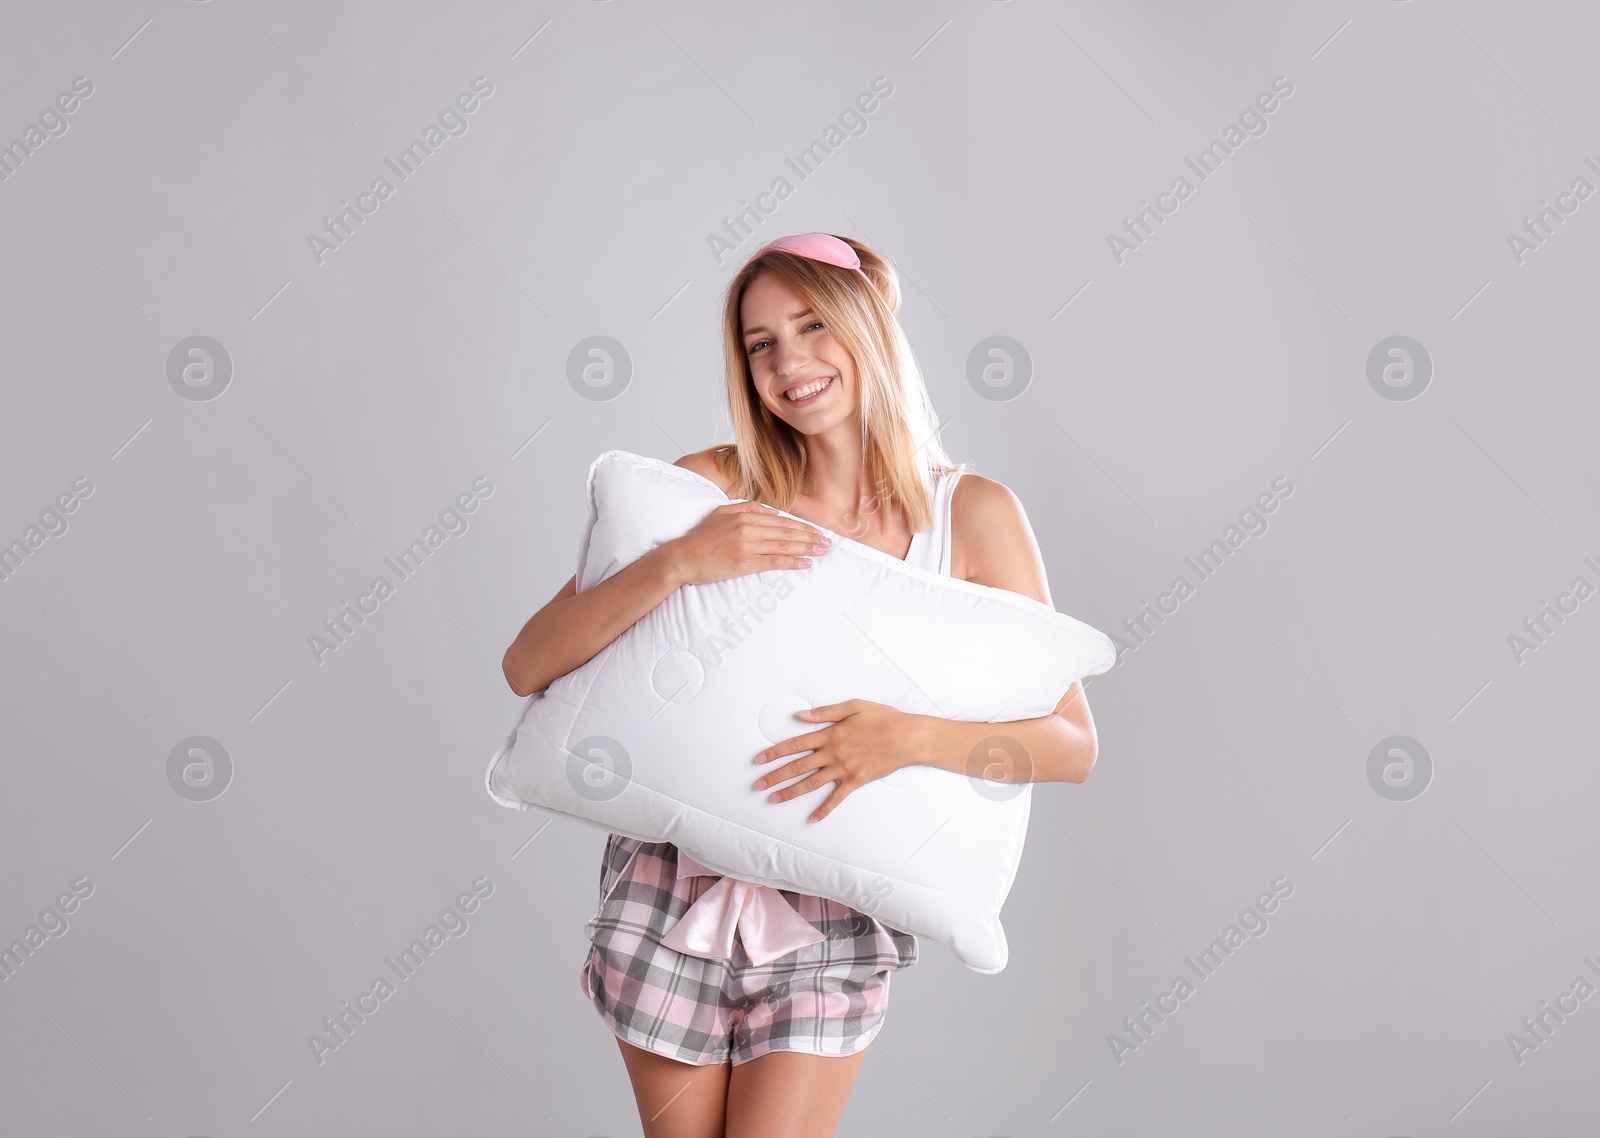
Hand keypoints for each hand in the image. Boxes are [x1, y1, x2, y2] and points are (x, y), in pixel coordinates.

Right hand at [665, 501, 830, 586]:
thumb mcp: (722, 513)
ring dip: (807, 548)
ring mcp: (747, 546)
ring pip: (784, 545)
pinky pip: (774, 561)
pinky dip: (792, 562)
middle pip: (787, 532)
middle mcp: (748, 528)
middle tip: (827, 542)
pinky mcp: (744, 563)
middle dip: (810, 537)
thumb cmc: (700, 538)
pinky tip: (806, 563)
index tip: (816, 531)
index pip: (781, 521)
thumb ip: (747, 508)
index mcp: (744, 515)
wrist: (681, 558)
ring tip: (823, 551)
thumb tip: (771, 511)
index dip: (801, 526)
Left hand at [752, 699, 924, 822]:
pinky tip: (812, 818)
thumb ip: (825, 712)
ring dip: (790, 792)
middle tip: (758, 784)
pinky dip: (824, 809)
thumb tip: (801, 715)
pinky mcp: (856, 781)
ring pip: (811, 783)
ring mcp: (843, 769)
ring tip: (774, 799)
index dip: (775, 752)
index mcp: (830, 734)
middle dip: (776, 775)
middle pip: (798, 766)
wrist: (907, 737)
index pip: (796, 744)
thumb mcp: (854, 706)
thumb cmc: (883, 718)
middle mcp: (833, 753)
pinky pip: (836, 798)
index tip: (759, 759)